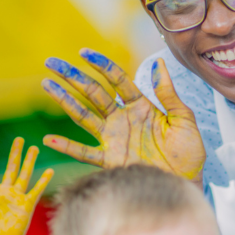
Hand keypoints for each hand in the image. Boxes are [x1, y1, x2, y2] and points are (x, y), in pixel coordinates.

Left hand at [0, 138, 53, 234]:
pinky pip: (36, 190)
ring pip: (25, 174)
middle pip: (11, 168)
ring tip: (34, 148)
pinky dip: (43, 181)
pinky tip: (50, 171)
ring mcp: (18, 196)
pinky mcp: (27, 204)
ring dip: (29, 161)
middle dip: (15, 153)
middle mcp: (6, 190)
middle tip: (19, 139)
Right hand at [41, 49, 205, 182]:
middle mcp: (122, 119)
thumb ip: (168, 93)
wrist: (186, 182)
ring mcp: (114, 138)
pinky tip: (48, 140)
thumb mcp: (183, 119)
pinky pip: (84, 152)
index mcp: (140, 106)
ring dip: (65, 100)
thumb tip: (159, 62)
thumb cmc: (189, 152)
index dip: (101, 65)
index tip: (83, 52)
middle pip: (93, 93)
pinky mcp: (110, 159)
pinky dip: (66, 147)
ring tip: (46, 84)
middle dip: (73, 77)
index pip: (117, 79)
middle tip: (52, 63)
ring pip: (83, 116)